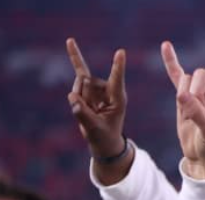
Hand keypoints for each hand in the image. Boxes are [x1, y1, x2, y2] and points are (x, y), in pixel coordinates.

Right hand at [66, 38, 127, 160]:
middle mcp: (109, 90)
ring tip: (88, 111)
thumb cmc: (103, 136)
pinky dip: (74, 56)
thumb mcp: (94, 129)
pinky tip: (70, 41)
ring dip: (78, 97)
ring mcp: (98, 87)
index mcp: (118, 99)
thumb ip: (83, 114)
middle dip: (81, 96)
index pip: (116, 80)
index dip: (117, 67)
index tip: (121, 52)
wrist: (103, 140)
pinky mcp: (88, 86)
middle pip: (87, 83)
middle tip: (91, 114)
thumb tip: (72, 98)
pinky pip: (79, 69)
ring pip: (79, 83)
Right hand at [161, 32, 204, 179]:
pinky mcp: (185, 98)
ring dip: (184, 93)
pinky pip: (177, 77)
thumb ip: (198, 114)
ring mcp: (200, 94)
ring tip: (187, 111)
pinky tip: (166, 46)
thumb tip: (182, 96)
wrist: (204, 159)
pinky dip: (171, 63)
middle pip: (202, 75)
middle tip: (193, 107)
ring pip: (187, 80)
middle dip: (194, 89)